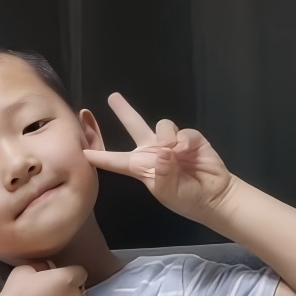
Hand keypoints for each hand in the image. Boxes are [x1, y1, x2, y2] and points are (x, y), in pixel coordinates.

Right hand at [0, 263, 86, 295]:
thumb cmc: (18, 291)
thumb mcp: (26, 269)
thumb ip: (41, 266)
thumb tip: (46, 268)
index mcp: (67, 278)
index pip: (81, 271)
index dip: (70, 271)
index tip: (58, 272)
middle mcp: (74, 295)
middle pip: (79, 289)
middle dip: (70, 286)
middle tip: (53, 285)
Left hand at [84, 94, 234, 221]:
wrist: (212, 195)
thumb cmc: (185, 197)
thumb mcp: (168, 191)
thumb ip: (164, 173)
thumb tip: (164, 151)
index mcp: (141, 167)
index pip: (116, 161)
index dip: (100, 156)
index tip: (83, 152)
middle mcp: (152, 150)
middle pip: (134, 126)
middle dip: (124, 110)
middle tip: (112, 97)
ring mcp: (171, 142)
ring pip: (162, 125)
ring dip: (167, 138)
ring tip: (176, 155)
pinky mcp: (189, 137)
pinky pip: (182, 132)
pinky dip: (185, 141)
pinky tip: (189, 152)